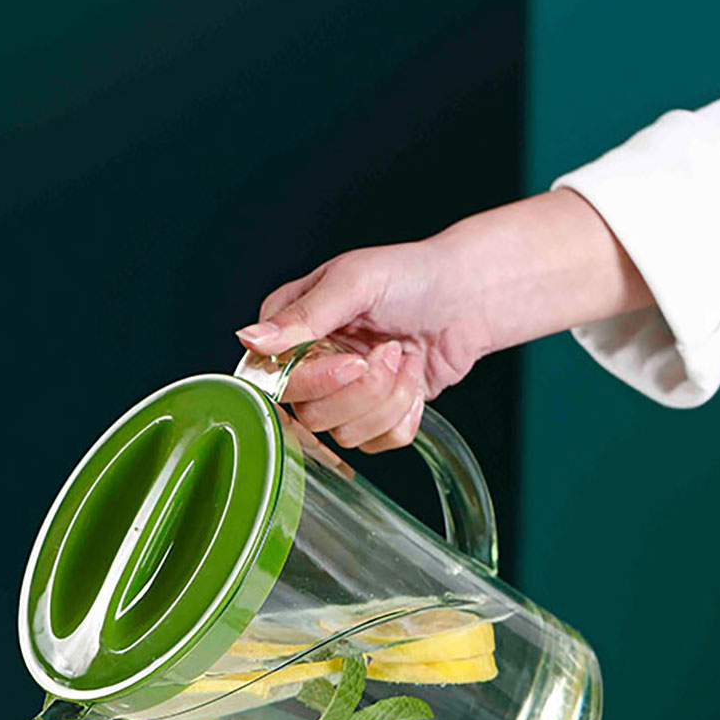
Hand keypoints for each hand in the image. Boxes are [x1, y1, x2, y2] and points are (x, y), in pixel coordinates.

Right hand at [236, 191, 651, 451]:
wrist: (468, 295)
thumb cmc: (410, 276)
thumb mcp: (354, 282)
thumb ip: (303, 316)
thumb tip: (251, 341)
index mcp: (289, 330)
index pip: (274, 381)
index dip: (313, 383)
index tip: (353, 361)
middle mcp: (307, 367)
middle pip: (309, 416)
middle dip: (363, 389)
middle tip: (391, 350)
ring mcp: (340, 396)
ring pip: (345, 435)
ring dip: (390, 398)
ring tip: (405, 357)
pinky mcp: (373, 418)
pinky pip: (377, 443)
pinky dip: (405, 413)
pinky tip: (414, 377)